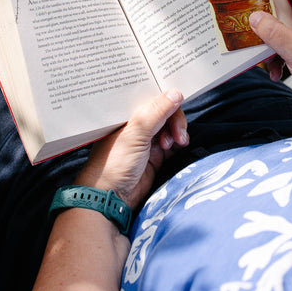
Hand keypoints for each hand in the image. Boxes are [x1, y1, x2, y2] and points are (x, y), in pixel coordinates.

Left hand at [76, 90, 188, 210]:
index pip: (150, 96)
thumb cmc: (115, 162)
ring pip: (170, 126)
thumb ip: (156, 112)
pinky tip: (179, 146)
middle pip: (164, 111)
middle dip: (174, 119)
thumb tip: (176, 92)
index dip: (166, 96)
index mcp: (126, 113)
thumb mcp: (136, 133)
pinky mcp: (154, 154)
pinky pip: (172, 142)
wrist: (111, 197)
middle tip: (178, 134)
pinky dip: (178, 142)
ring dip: (177, 131)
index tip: (180, 101)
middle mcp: (136, 123)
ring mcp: (146, 139)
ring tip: (176, 142)